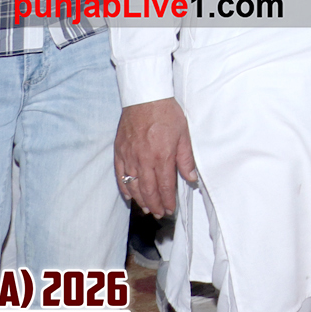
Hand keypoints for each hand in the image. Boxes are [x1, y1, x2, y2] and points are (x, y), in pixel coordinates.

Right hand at [114, 98, 196, 217]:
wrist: (145, 97)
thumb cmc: (167, 113)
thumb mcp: (184, 134)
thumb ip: (186, 159)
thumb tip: (191, 178)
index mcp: (161, 157)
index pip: (164, 186)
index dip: (168, 201)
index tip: (170, 209)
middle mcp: (144, 160)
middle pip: (148, 190)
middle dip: (155, 205)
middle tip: (160, 214)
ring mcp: (129, 157)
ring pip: (133, 186)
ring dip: (141, 200)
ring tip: (148, 208)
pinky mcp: (119, 151)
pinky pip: (120, 175)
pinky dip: (125, 187)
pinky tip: (130, 195)